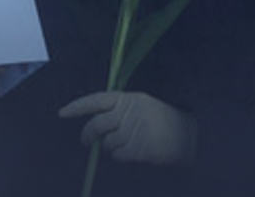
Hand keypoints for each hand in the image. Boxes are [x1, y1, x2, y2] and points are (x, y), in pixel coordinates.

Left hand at [59, 91, 196, 165]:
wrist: (192, 134)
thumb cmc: (164, 120)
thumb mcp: (143, 105)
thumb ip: (119, 111)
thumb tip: (96, 128)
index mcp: (129, 98)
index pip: (96, 100)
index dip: (77, 107)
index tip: (62, 113)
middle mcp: (129, 112)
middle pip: (96, 125)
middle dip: (87, 135)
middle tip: (86, 142)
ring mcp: (133, 130)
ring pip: (107, 143)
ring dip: (109, 148)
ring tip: (125, 145)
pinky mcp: (139, 148)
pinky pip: (118, 155)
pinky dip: (120, 157)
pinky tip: (133, 153)